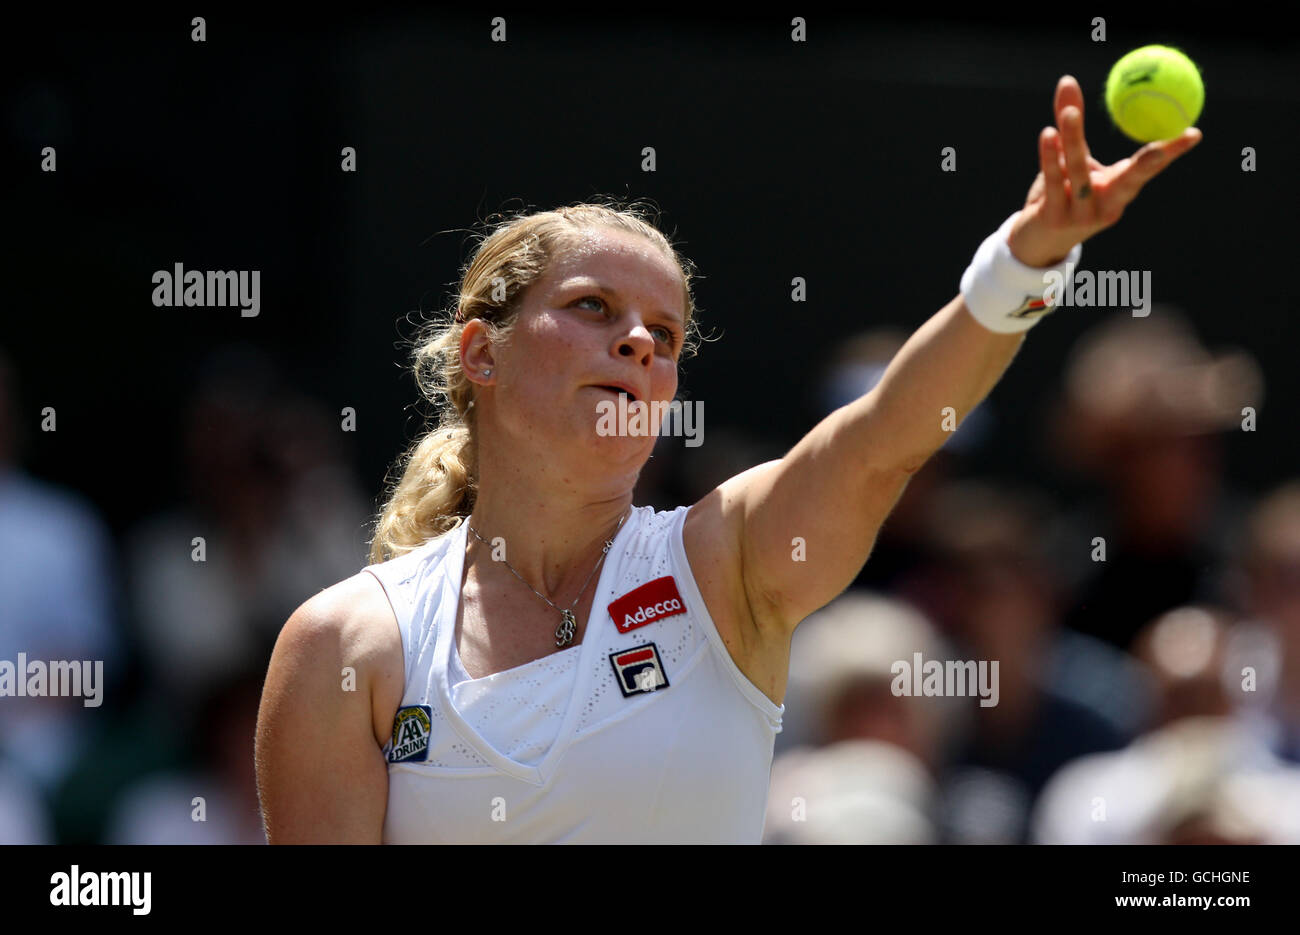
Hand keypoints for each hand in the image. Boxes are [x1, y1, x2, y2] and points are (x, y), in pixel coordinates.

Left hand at [1006, 75, 1201, 267]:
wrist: (1037, 240)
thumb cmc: (1062, 194)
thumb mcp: (1071, 160)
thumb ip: (1070, 123)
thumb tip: (1067, 79)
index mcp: (1119, 191)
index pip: (1149, 168)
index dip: (1171, 151)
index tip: (1194, 133)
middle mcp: (1107, 206)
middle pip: (1129, 179)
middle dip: (1148, 163)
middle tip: (1160, 145)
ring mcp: (1081, 216)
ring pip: (1078, 173)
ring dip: (1073, 141)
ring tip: (1070, 114)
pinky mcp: (1054, 219)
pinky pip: (1052, 182)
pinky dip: (1049, 157)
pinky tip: (1048, 134)